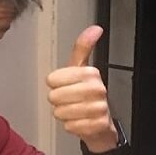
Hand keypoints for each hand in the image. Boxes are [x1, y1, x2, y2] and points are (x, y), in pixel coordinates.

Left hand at [46, 25, 115, 151]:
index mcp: (91, 73)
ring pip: (60, 112)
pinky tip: (80, 122)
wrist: (102, 125)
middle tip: (69, 101)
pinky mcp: (98, 125)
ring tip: (74, 112)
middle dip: (58, 102)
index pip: (53, 79)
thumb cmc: (87, 95)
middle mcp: (97, 89)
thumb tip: (96, 28)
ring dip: (63, 114)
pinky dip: (70, 126)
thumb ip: (83, 48)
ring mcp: (99, 108)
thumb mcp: (82, 69)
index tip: (65, 86)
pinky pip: (69, 126)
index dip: (54, 85)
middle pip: (55, 96)